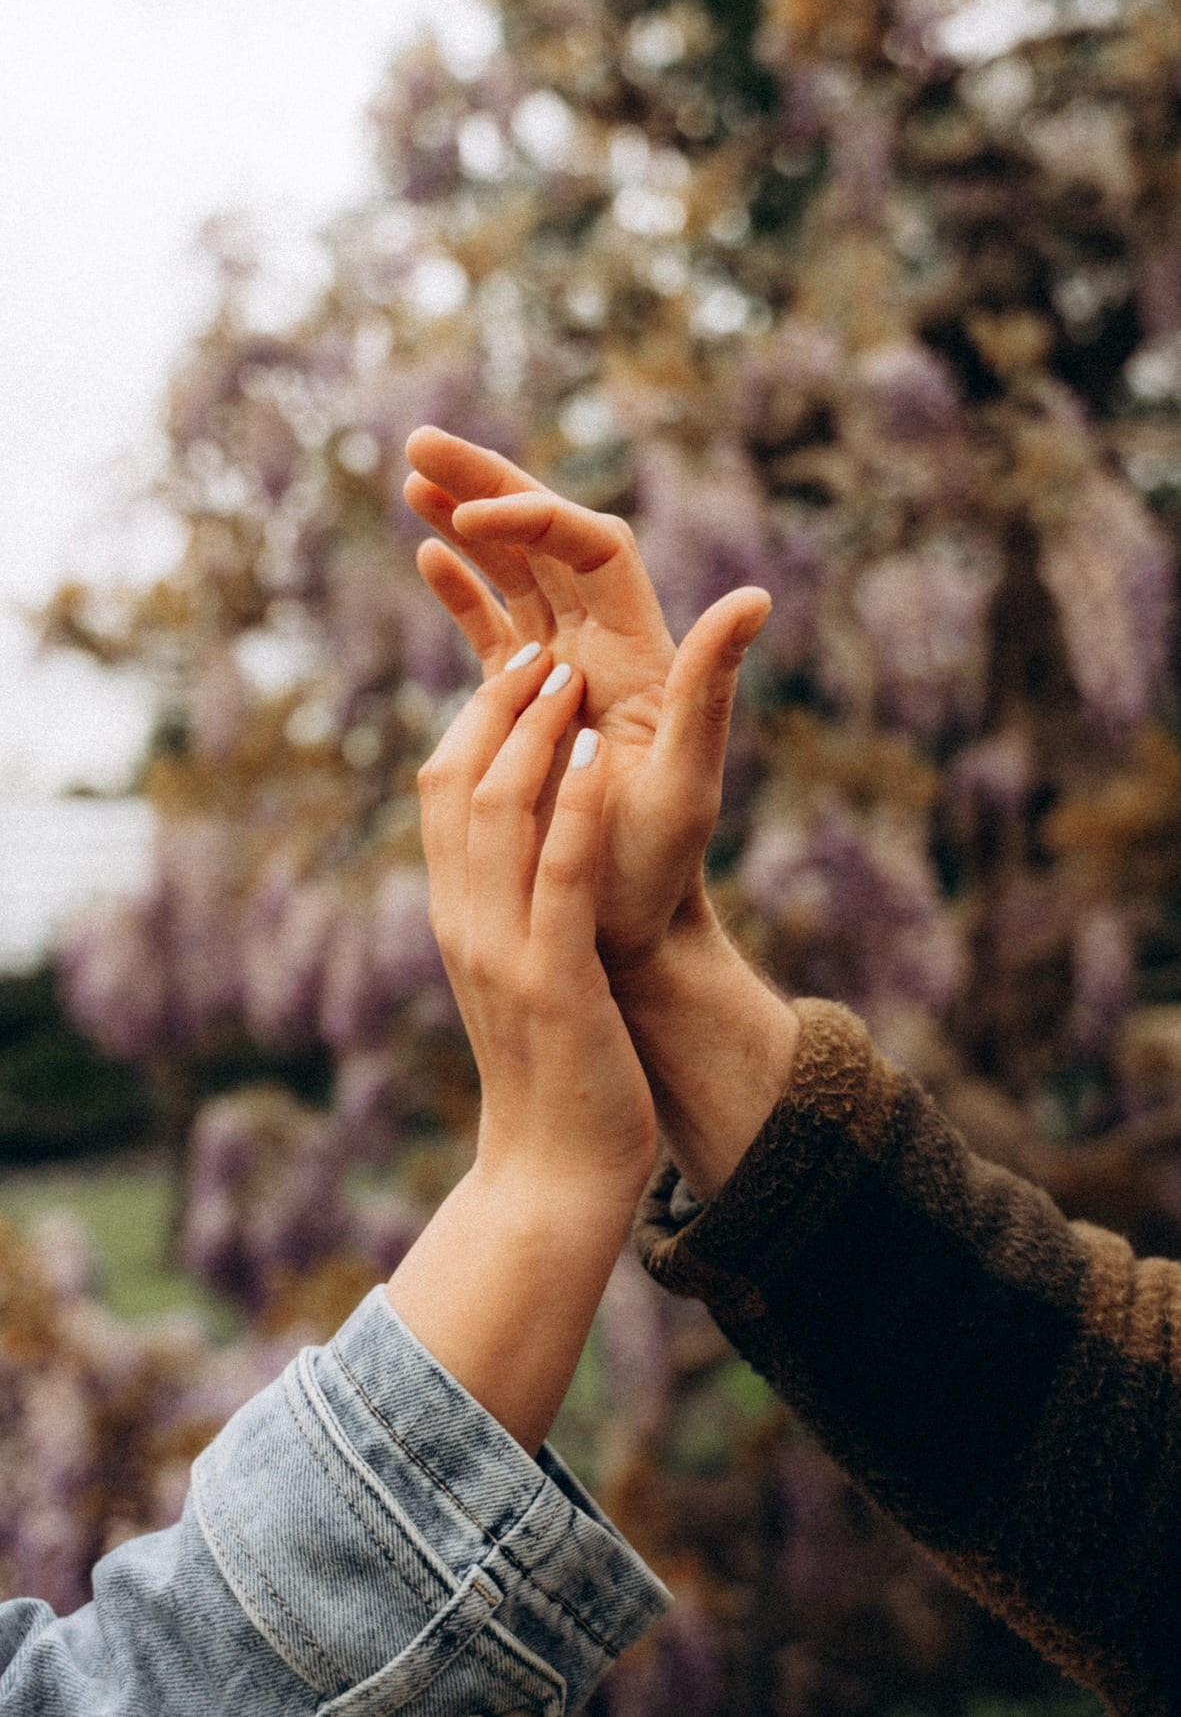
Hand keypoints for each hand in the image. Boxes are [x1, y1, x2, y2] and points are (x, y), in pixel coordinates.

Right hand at [405, 427, 770, 968]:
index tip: (475, 515)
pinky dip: (464, 591)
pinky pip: (495, 630)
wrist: (630, 928)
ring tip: (411, 475)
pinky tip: (427, 555)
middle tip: (422, 442)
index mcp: (641, 653)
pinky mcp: (529, 706)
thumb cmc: (661, 866)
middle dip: (488, 485)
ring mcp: (564, 671)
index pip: (591, 549)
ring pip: (515, 573)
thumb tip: (755, 596)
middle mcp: (605, 648)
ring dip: (468, 522)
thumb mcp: (688, 779)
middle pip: (548, 539)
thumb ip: (710, 686)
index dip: (535, 518)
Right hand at [418, 642, 656, 1204]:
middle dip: (496, 706)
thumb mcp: (518, 973)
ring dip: (533, 733)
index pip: (443, 794)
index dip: (473, 720)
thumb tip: (526, 847)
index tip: (516, 666)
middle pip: (457, 783)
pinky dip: (574, 805)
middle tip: (541, 649)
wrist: (551, 1174)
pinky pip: (558, 874)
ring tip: (568, 676)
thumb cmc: (549, 1070)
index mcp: (456, 916)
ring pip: (498, 813)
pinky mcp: (551, 981)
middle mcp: (464, 922)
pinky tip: (599, 754)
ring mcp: (501, 949)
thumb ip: (511, 907)